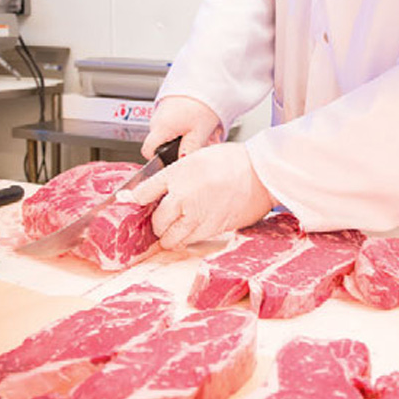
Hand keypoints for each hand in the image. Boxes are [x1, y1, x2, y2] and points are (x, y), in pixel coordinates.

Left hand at [131, 143, 273, 248]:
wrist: (261, 173)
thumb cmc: (235, 161)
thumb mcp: (198, 157)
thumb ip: (178, 174)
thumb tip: (161, 187)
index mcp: (177, 173)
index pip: (143, 192)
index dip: (137, 200)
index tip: (137, 203)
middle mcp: (182, 195)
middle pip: (156, 221)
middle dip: (156, 223)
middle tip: (162, 219)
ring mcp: (196, 215)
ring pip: (170, 238)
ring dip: (169, 236)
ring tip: (175, 229)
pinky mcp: (211, 229)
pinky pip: (189, 241)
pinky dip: (186, 239)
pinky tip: (192, 230)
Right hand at [141, 96, 224, 159]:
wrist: (206, 79)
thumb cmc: (202, 103)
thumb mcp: (199, 133)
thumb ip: (188, 151)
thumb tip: (181, 163)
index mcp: (161, 127)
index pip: (147, 151)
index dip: (157, 159)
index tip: (171, 159)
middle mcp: (158, 119)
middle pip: (162, 142)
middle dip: (181, 146)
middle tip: (200, 144)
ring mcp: (163, 111)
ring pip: (172, 131)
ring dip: (188, 135)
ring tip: (206, 131)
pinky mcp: (170, 105)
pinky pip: (176, 121)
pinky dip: (188, 124)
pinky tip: (202, 123)